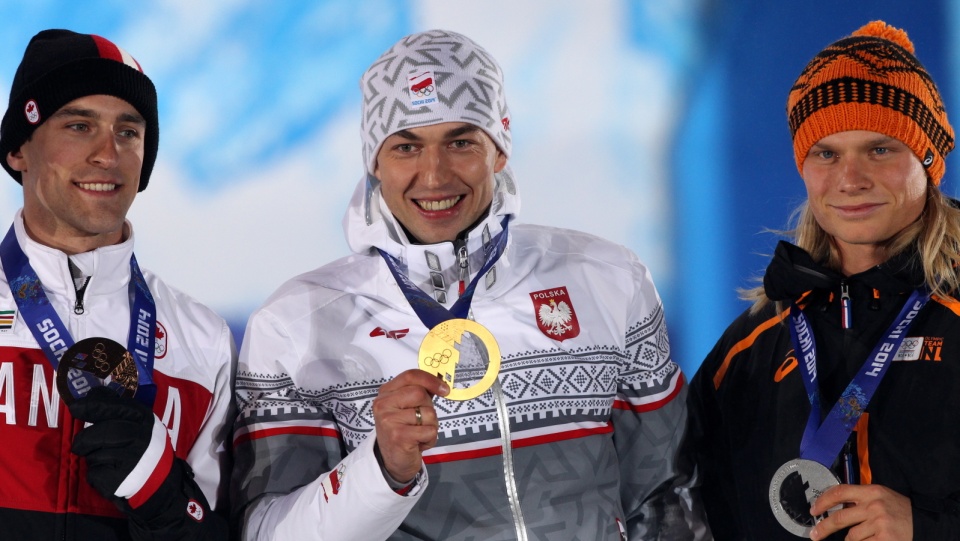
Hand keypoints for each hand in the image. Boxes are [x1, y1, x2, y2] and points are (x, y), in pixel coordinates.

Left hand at [69, 386, 171, 506]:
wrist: (159, 482)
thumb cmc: (143, 448)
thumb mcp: (138, 424)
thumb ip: (117, 409)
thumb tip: (92, 391)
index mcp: (145, 420)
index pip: (117, 407)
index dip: (93, 406)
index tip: (74, 407)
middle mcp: (141, 438)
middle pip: (102, 432)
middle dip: (85, 439)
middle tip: (79, 445)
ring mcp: (132, 460)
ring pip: (96, 454)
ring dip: (93, 458)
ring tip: (104, 461)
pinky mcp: (120, 480)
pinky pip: (95, 474)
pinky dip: (95, 475)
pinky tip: (108, 474)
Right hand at [372, 369, 448, 483]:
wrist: (393, 461)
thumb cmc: (404, 431)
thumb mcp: (406, 408)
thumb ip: (418, 393)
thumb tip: (441, 382)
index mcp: (386, 393)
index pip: (410, 376)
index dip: (430, 380)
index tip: (444, 389)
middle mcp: (383, 404)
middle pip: (420, 393)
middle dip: (429, 408)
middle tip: (421, 422)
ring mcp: (389, 420)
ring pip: (428, 413)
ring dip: (431, 426)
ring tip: (419, 434)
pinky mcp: (398, 436)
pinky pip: (429, 430)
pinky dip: (430, 439)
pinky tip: (418, 443)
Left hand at [810, 484, 912, 540]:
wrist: (925, 523)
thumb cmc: (899, 510)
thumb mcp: (880, 497)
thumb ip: (859, 499)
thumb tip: (832, 507)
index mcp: (871, 491)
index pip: (840, 492)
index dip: (823, 501)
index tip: (814, 510)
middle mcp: (874, 506)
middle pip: (839, 517)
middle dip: (824, 528)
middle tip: (815, 535)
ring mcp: (879, 523)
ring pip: (851, 536)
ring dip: (852, 539)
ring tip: (864, 537)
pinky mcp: (885, 539)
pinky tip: (871, 540)